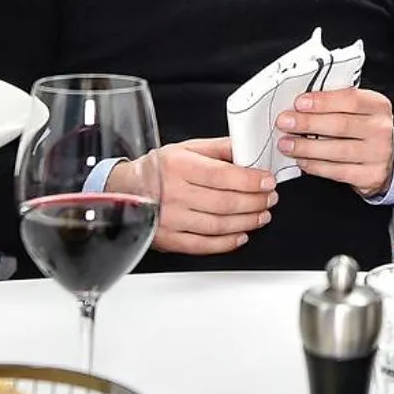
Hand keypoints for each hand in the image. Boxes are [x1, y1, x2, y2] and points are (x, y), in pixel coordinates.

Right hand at [111, 137, 275, 256]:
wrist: (124, 190)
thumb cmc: (157, 169)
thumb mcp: (185, 148)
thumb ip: (218, 148)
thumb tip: (247, 148)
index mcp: (179, 166)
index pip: (222, 175)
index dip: (250, 180)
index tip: (267, 181)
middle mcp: (174, 193)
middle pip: (224, 202)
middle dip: (255, 202)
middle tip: (270, 198)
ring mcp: (170, 219)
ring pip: (218, 225)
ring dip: (246, 222)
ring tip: (261, 215)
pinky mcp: (168, 238)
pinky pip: (203, 245)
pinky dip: (226, 243)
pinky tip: (241, 235)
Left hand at [277, 87, 393, 197]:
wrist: (384, 159)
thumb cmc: (362, 129)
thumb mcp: (358, 110)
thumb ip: (335, 103)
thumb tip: (300, 103)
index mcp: (378, 105)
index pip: (350, 99)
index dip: (323, 101)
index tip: (299, 103)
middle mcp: (381, 129)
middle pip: (341, 125)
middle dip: (308, 123)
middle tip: (285, 122)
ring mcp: (378, 154)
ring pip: (337, 150)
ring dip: (306, 147)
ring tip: (286, 143)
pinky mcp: (370, 176)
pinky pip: (337, 171)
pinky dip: (315, 165)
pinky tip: (301, 160)